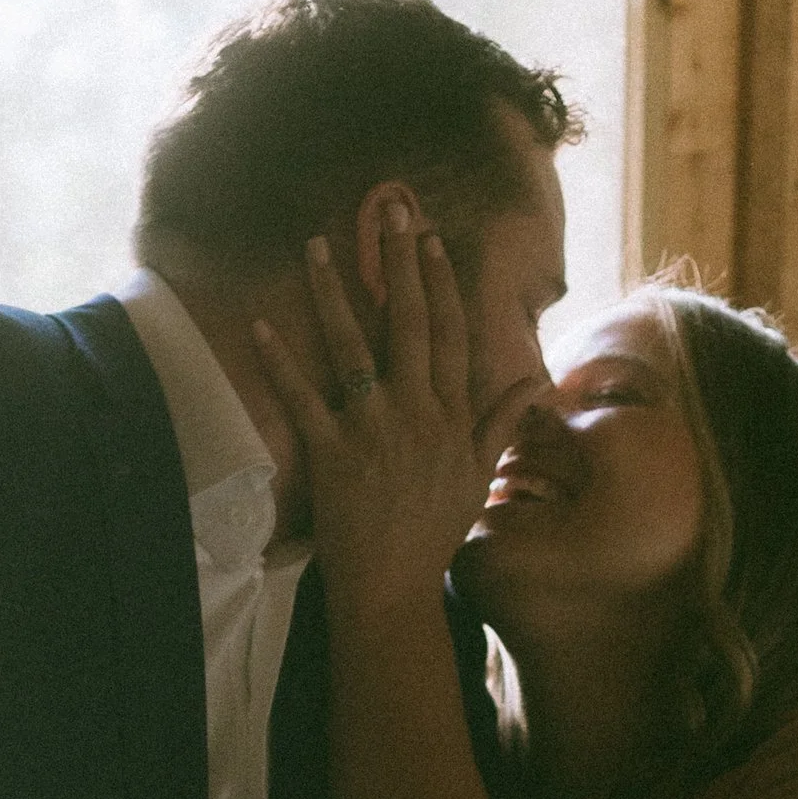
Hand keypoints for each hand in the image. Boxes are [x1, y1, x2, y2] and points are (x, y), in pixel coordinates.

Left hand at [250, 213, 531, 613]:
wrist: (394, 589)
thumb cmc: (434, 534)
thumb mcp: (477, 476)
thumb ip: (502, 423)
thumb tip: (536, 384)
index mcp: (450, 416)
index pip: (450, 335)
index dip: (442, 283)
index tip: (431, 241)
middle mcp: (416, 412)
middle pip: (410, 323)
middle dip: (399, 263)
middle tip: (389, 209)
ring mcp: (373, 430)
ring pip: (354, 347)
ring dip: (333, 293)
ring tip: (316, 246)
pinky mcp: (332, 453)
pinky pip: (303, 398)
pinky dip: (280, 363)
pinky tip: (260, 326)